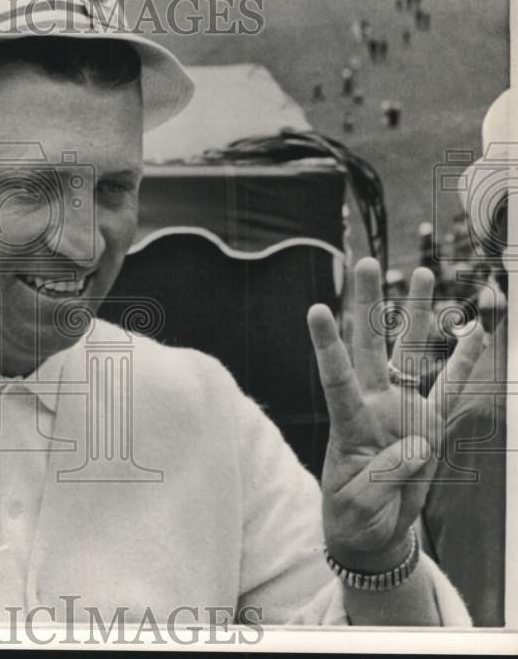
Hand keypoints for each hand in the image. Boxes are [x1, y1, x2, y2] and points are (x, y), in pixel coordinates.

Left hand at [307, 258, 483, 570]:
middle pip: (370, 346)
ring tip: (423, 273)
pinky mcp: (428, 424)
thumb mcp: (358, 505)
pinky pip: (452, 388)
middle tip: (365, 262)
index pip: (337, 377)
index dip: (328, 345)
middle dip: (367, 304)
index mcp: (349, 424)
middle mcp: (375, 406)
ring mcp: (402, 410)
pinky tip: (476, 332)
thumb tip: (417, 446)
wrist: (370, 530)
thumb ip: (383, 477)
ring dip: (416, 315)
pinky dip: (464, 360)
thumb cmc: (353, 515)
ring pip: (411, 354)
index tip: (316, 310)